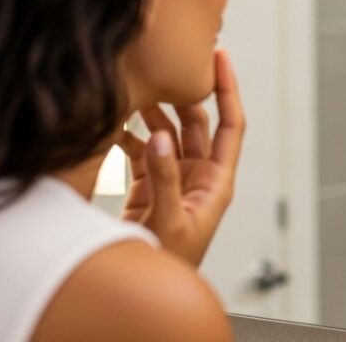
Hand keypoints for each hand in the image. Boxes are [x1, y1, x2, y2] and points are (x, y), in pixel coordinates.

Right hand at [117, 50, 245, 266]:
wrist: (148, 286)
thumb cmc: (171, 264)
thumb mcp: (171, 221)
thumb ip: (164, 178)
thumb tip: (160, 138)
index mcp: (217, 181)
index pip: (231, 125)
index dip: (228, 89)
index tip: (220, 58)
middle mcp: (199, 175)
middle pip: (197, 122)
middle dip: (183, 94)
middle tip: (167, 65)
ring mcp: (175, 177)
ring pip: (168, 133)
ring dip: (153, 113)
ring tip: (137, 88)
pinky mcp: (150, 184)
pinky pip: (143, 150)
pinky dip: (130, 135)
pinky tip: (115, 123)